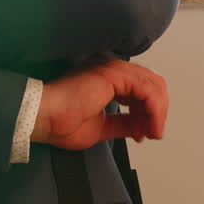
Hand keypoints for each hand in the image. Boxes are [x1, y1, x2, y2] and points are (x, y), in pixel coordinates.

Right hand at [32, 59, 167, 150]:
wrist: (45, 118)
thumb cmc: (61, 122)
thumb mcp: (103, 127)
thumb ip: (123, 123)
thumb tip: (141, 127)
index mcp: (107, 80)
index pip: (141, 90)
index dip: (149, 113)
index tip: (144, 134)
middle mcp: (112, 70)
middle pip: (152, 85)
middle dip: (157, 111)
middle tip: (154, 133)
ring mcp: (113, 69)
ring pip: (153, 85)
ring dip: (158, 112)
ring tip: (153, 131)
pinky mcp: (114, 75)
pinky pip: (147, 89)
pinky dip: (154, 108)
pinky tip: (149, 123)